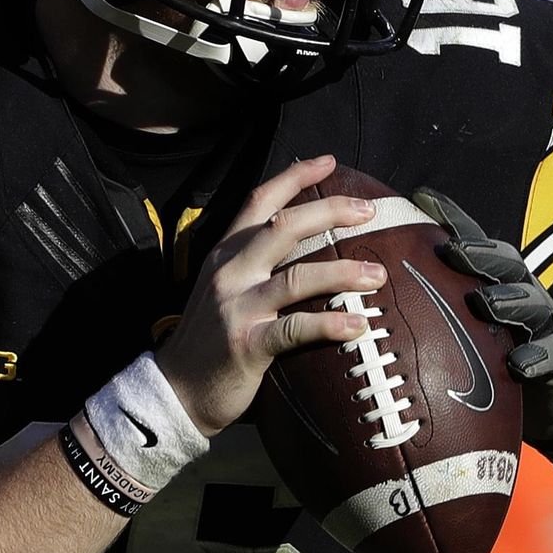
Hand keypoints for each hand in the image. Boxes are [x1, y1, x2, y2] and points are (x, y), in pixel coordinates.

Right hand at [153, 155, 384, 436]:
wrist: (174, 391)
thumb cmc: (209, 342)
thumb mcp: (221, 291)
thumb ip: (252, 267)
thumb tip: (307, 251)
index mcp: (224, 255)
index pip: (258, 202)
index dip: (294, 176)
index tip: (329, 161)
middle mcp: (230, 273)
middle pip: (283, 226)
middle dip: (330, 211)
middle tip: (369, 210)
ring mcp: (238, 308)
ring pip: (298, 277)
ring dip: (344, 272)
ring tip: (379, 274)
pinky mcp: (247, 345)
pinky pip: (296, 329)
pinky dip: (331, 324)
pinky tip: (359, 324)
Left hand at [409, 189, 552, 462]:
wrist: (550, 396)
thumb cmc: (494, 355)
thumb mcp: (462, 324)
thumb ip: (432, 300)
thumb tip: (373, 280)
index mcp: (498, 280)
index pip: (476, 243)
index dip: (454, 220)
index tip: (423, 199)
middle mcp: (523, 293)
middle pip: (506, 265)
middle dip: (481, 255)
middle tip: (454, 252)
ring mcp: (544, 323)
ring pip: (530, 305)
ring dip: (508, 301)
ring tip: (486, 303)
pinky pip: (550, 354)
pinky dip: (536, 357)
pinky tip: (518, 363)